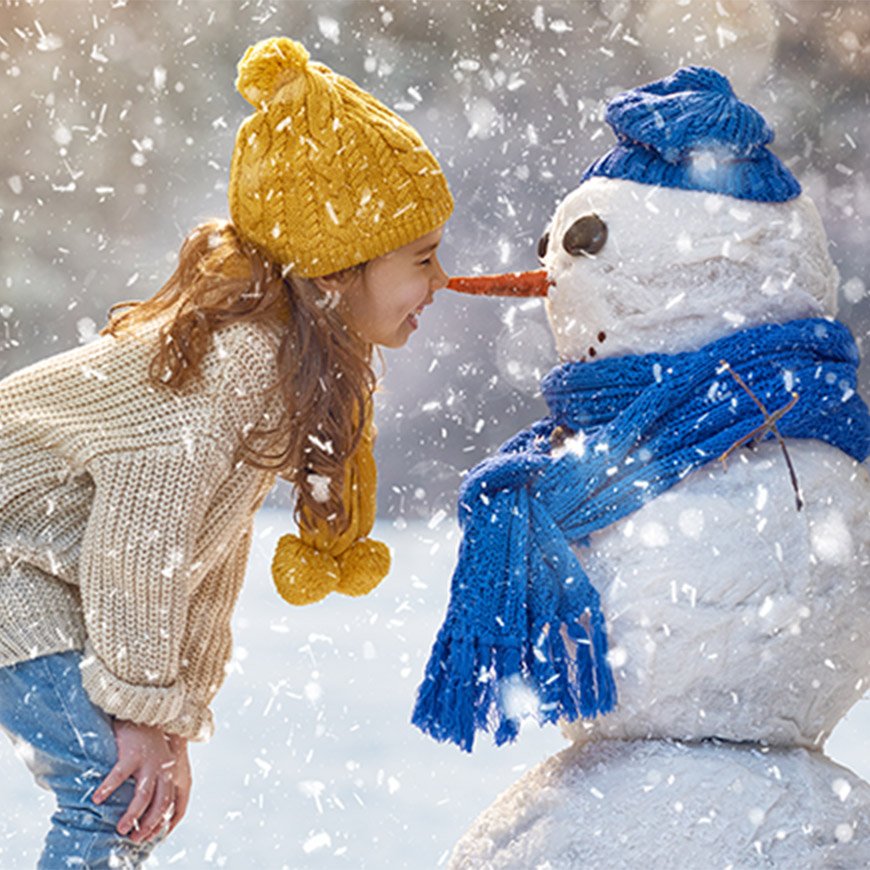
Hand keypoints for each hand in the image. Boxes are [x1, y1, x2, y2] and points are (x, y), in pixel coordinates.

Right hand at [92, 719, 191, 843]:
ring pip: (144, 795)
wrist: (142, 711)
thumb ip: (158, 782)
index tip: (150, 838)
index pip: (173, 803)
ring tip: (121, 828)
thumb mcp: (159, 762)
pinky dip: (108, 789)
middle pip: (160, 803)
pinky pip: (119, 776)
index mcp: (171, 771)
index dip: (163, 823)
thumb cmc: (147, 742)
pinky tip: (97, 798)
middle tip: (134, 838)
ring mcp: (149, 760)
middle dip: (148, 825)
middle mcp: (164, 767)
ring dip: (132, 815)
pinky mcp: (132, 752)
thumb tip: (146, 811)